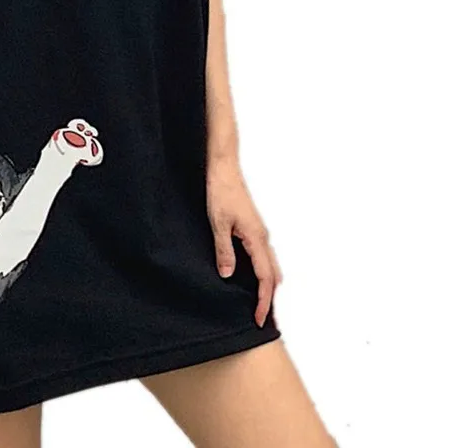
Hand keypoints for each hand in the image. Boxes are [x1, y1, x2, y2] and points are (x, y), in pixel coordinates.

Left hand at [207, 157, 282, 326]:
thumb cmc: (220, 193)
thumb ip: (224, 250)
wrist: (223, 170)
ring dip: (267, 286)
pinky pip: (263, 256)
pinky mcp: (253, 228)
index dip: (263, 301)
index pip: (265, 278)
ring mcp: (259, 233)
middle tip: (262, 318)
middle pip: (273, 276)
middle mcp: (262, 237)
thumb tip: (228, 276)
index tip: (260, 320)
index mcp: (256, 238)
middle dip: (269, 298)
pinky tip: (250, 276)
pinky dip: (261, 272)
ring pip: (270, 266)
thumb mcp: (218, 223)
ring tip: (258, 303)